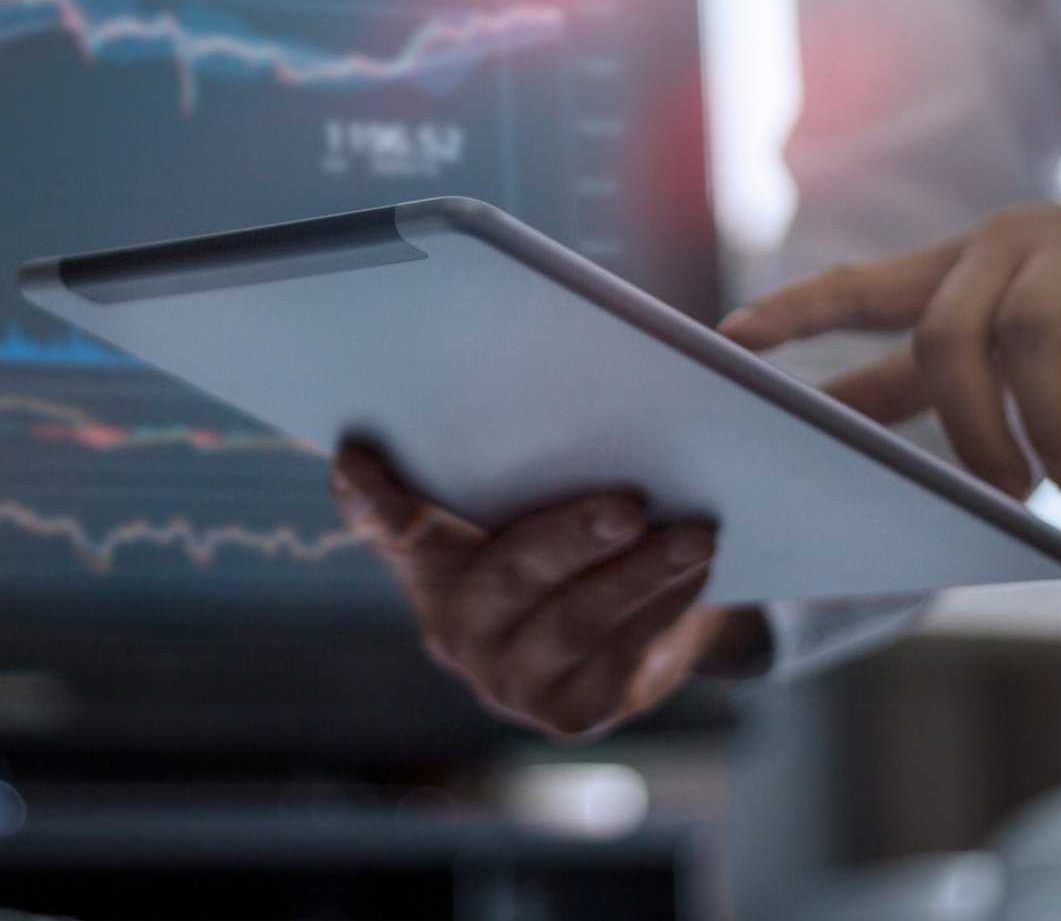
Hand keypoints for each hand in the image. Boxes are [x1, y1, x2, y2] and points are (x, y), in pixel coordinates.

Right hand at [329, 444, 763, 738]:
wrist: (624, 632)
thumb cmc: (566, 527)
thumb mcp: (537, 487)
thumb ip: (533, 440)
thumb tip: (629, 348)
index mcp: (421, 552)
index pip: (373, 517)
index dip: (366, 494)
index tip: (364, 462)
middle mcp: (446, 620)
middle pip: (507, 572)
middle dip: (570, 537)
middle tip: (628, 505)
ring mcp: (501, 675)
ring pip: (576, 619)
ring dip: (642, 575)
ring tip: (696, 538)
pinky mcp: (564, 713)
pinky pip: (618, 656)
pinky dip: (662, 609)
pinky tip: (693, 574)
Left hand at [720, 168, 1060, 496]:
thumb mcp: (988, 337)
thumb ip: (908, 382)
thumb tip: (822, 441)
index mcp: (946, 270)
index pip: (854, 286)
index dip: (792, 311)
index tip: (728, 339)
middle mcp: (997, 245)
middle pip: (943, 333)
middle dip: (964, 425)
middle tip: (1001, 492)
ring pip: (1029, 332)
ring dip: (1042, 420)